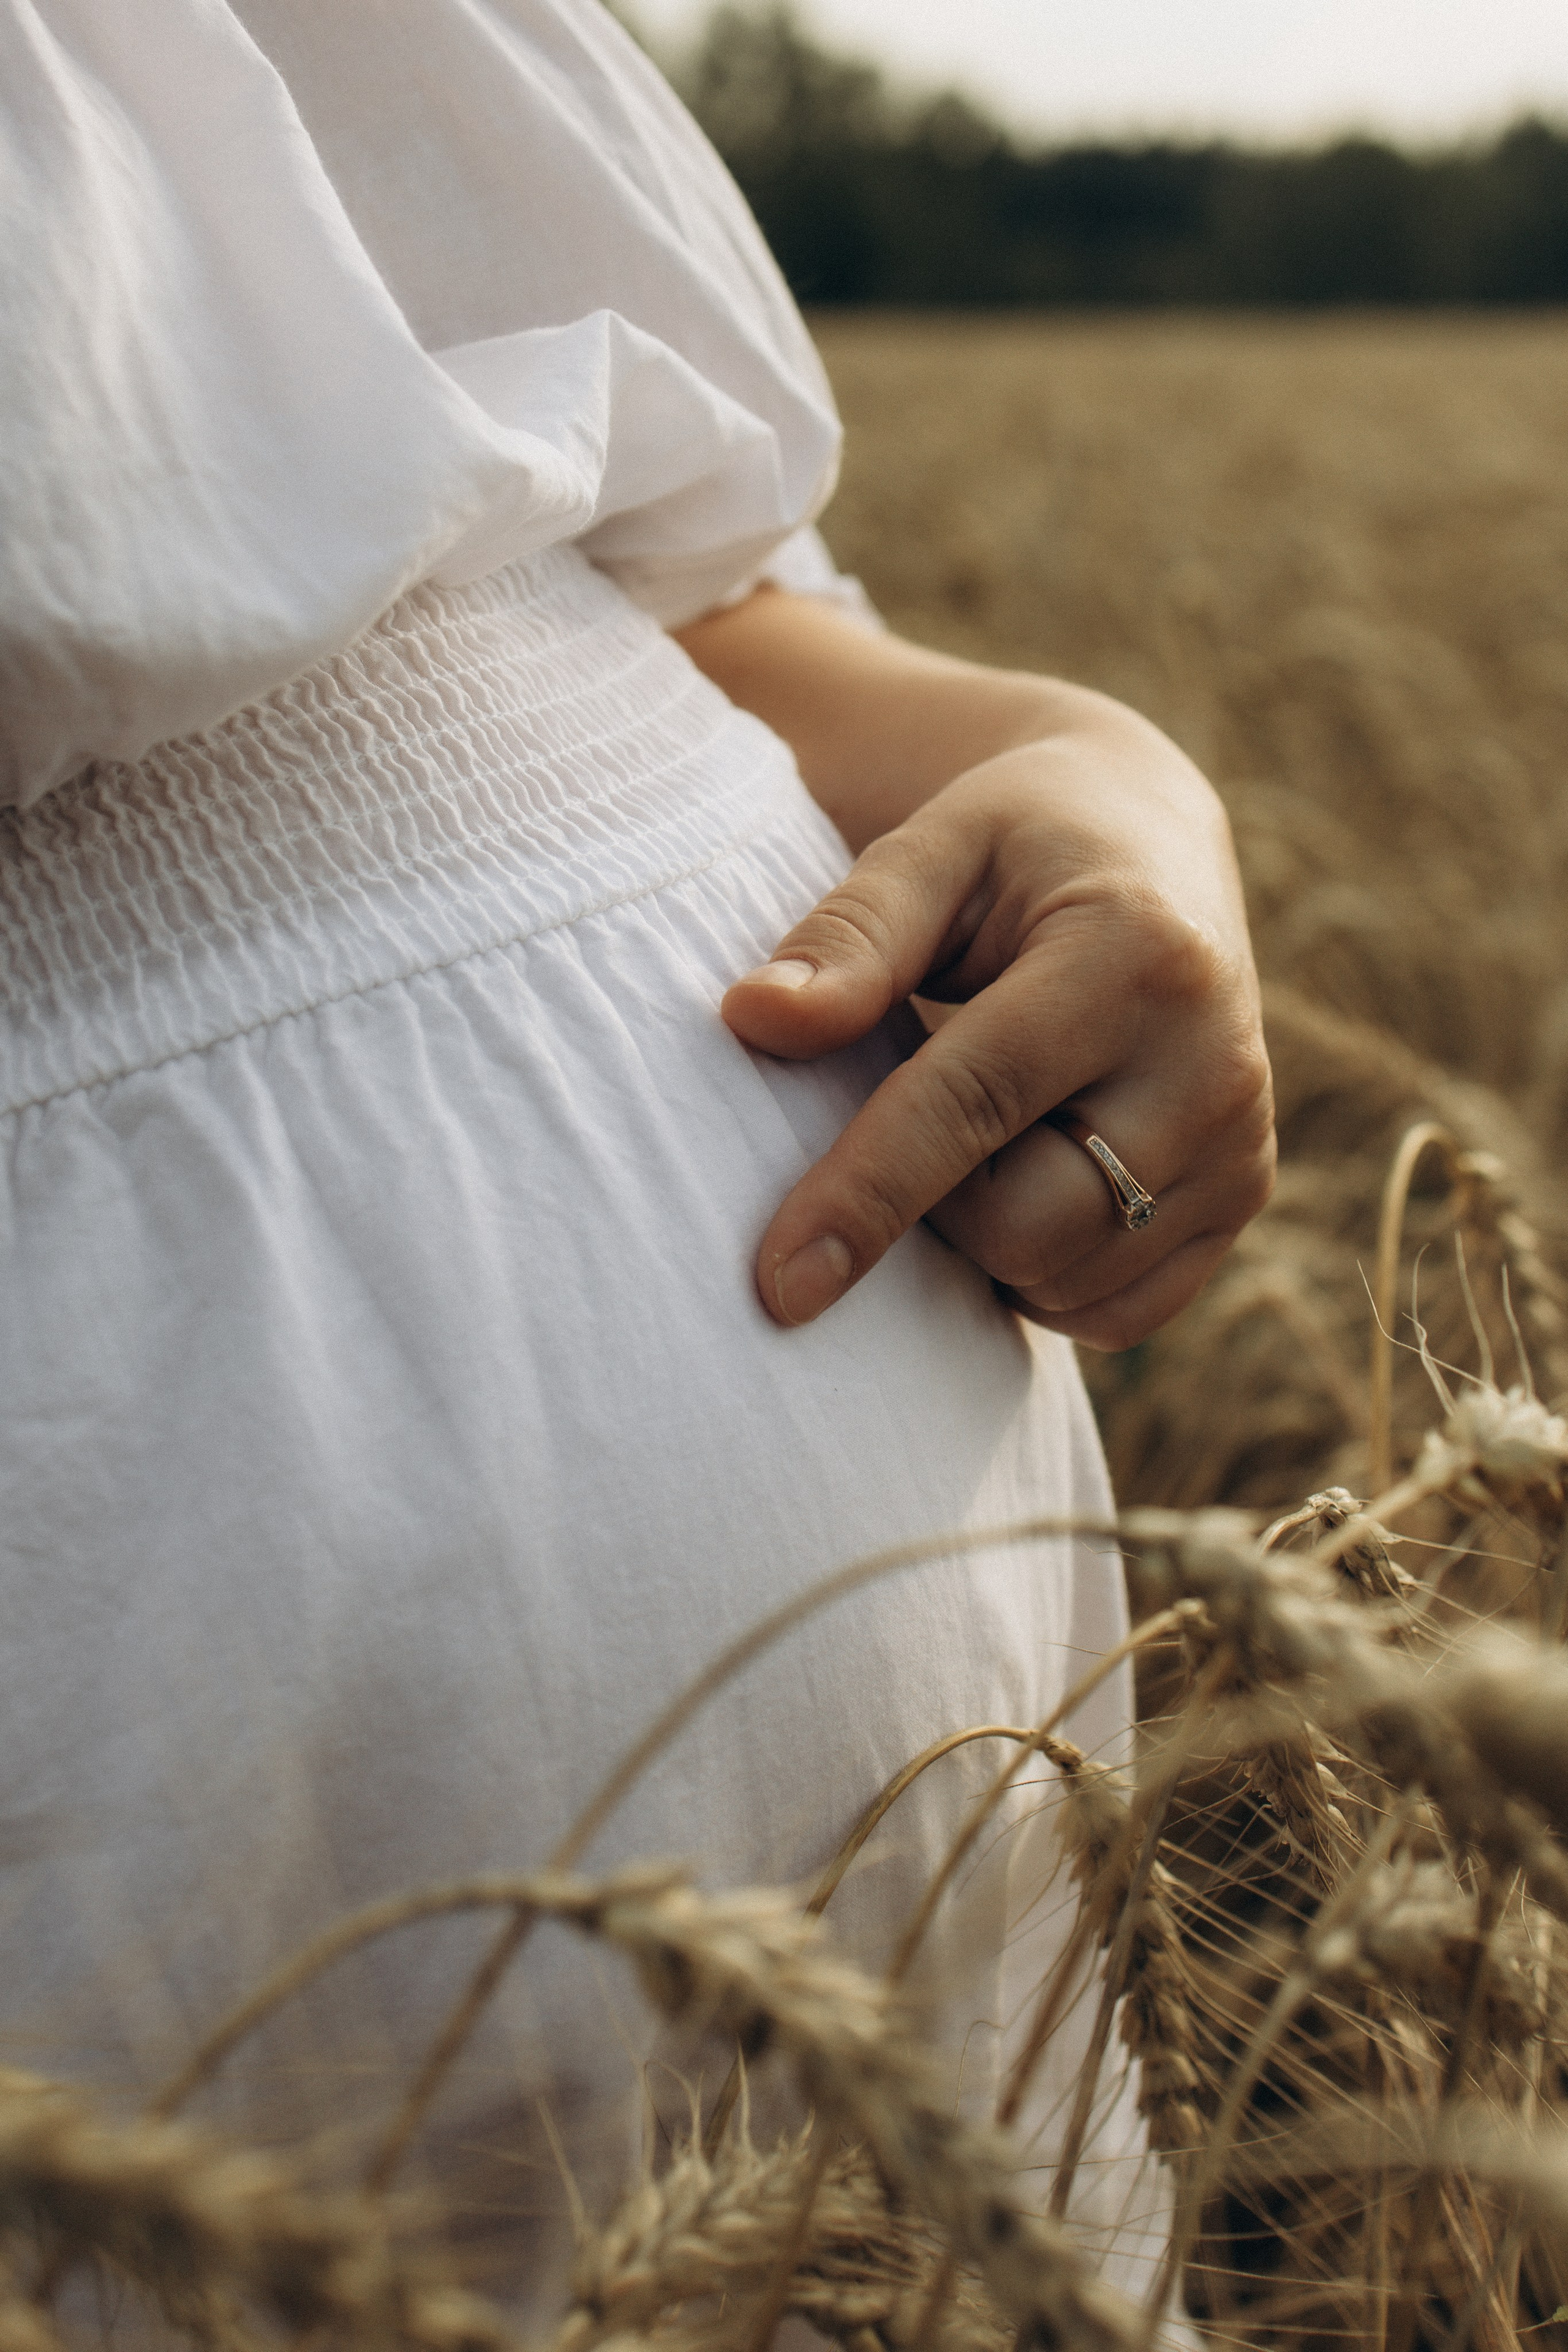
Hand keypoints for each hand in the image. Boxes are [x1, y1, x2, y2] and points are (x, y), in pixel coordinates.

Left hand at [722, 716, 1274, 1346]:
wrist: (1151, 846)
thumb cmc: (1018, 845)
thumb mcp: (931, 851)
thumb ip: (850, 937)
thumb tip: (752, 1017)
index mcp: (1133, 956)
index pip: (971, 1106)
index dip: (864, 1196)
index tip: (778, 1283)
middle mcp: (1212, 1063)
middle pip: (1022, 1225)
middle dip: (931, 1205)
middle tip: (914, 1112)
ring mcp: (1242, 1143)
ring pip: (1060, 1279)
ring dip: (983, 1239)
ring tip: (979, 1132)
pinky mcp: (1245, 1199)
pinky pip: (1112, 1311)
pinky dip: (1043, 1274)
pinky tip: (1030, 1179)